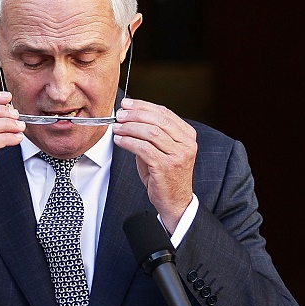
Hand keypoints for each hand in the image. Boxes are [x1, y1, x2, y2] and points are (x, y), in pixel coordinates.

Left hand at [111, 98, 196, 231]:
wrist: (175, 201)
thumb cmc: (166, 175)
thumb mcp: (163, 150)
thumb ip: (152, 134)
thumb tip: (130, 118)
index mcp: (187, 135)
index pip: (165, 113)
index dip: (144, 105)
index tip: (128, 104)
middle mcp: (186, 143)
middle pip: (158, 119)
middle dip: (135, 114)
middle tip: (120, 115)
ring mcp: (178, 155)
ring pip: (151, 132)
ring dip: (130, 127)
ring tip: (117, 128)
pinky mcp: (166, 166)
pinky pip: (143, 148)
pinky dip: (129, 142)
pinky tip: (120, 141)